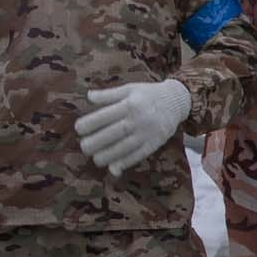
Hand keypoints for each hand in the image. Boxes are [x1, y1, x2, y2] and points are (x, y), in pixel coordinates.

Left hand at [75, 78, 191, 175]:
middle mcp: (138, 119)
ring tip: (96, 160)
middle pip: (114, 133)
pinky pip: (139, 155)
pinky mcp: (155, 143)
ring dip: (109, 156)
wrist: (177, 101)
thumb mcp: (130, 88)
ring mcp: (147, 133)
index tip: (79, 129)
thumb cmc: (149, 94)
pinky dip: (126, 162)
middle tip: (84, 147)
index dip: (90, 123)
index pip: (106, 115)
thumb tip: (89, 96)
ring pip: (126, 147)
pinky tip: (114, 168)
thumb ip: (109, 94)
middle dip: (96, 142)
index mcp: (129, 104)